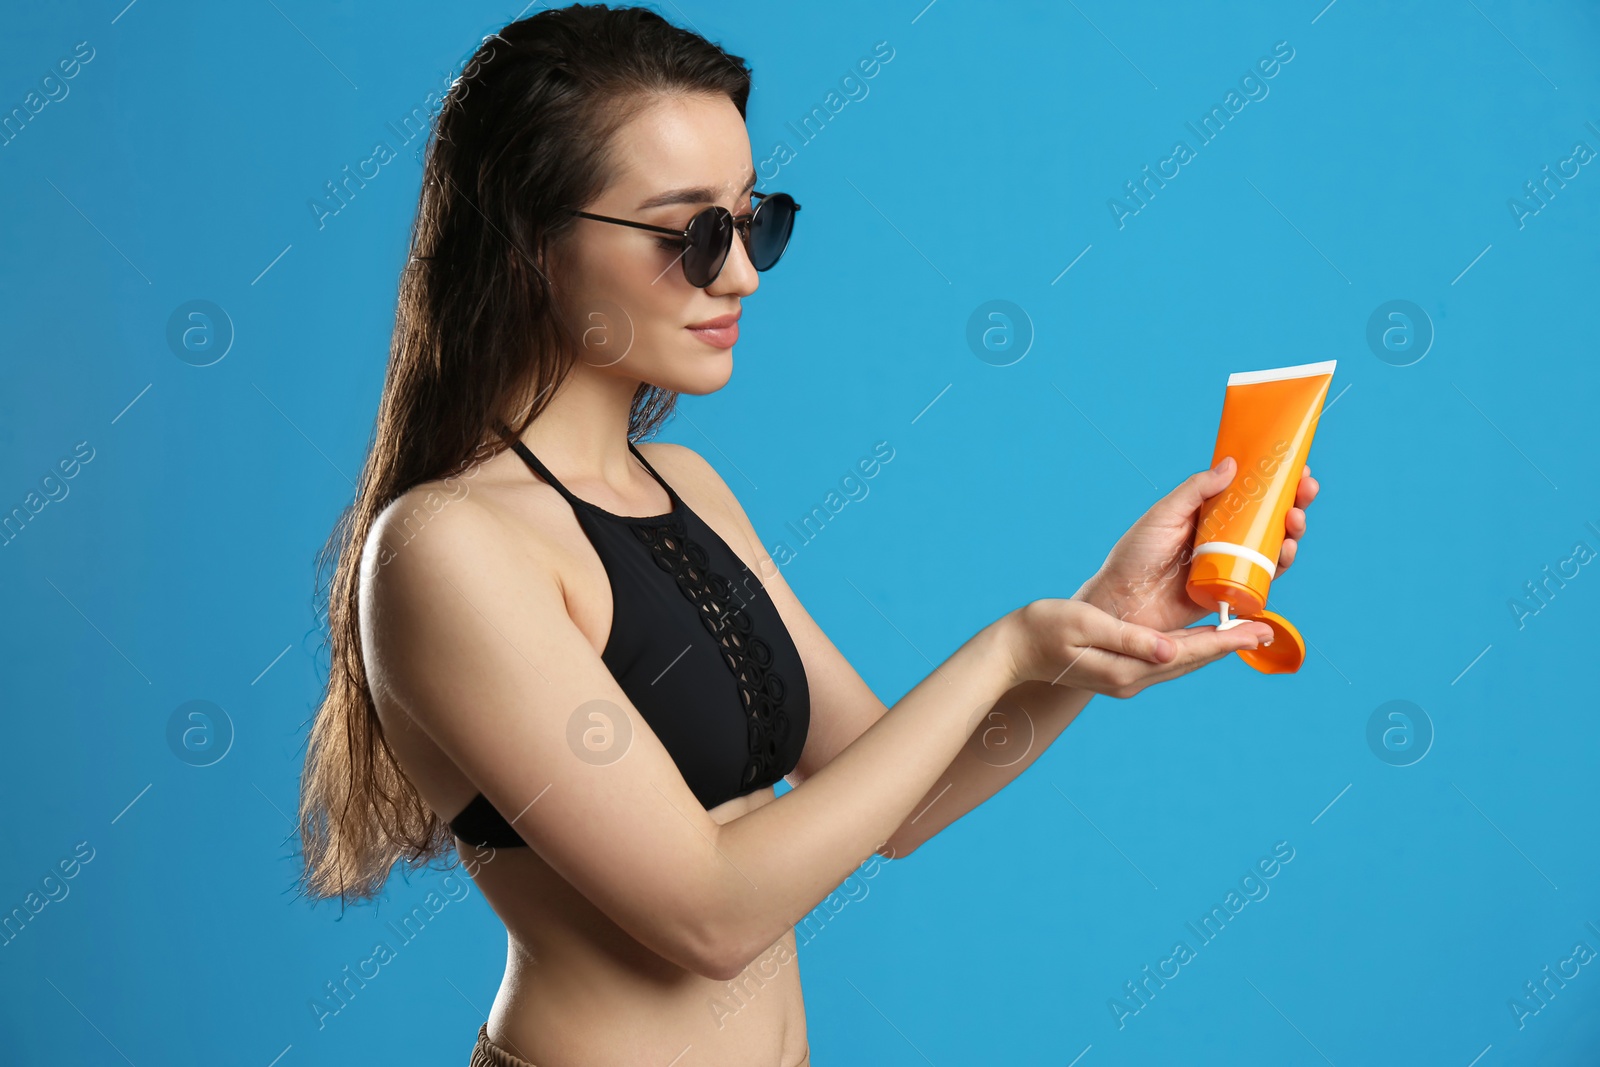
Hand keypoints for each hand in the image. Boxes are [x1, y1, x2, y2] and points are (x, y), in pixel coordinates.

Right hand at [1005, 597, 1273, 698]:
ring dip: (1213, 648)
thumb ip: (1129, 639)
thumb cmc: (1042, 630)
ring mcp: (1126, 680)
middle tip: (1267, 630)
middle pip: (1192, 660)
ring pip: (1182, 662)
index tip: (1259, 629)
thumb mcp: (1085, 627)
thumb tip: (1170, 650)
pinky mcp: (1120, 673)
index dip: (1226, 640)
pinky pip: (1166, 661)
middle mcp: (1133, 680)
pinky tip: (1200, 639)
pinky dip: (1190, 648)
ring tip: (1243, 633)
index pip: (1188, 651)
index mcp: (1128, 668)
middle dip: (1230, 645)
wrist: (1012, 653)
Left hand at [1072, 457, 1320, 631]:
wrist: (1121, 606)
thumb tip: (1231, 464)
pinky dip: (1281, 564)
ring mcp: (1228, 564)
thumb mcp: (1163, 516)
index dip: (1274, 481)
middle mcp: (1221, 538)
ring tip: (1295, 520)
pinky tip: (1287, 551)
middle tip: (1306, 490)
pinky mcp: (1231, 591)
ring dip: (1291, 532)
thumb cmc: (1134, 557)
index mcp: (1205, 515)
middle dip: (1292, 502)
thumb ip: (1195, 491)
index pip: (1247, 493)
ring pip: (1271, 546)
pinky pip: (1263, 577)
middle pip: (1267, 518)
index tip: (1297, 466)